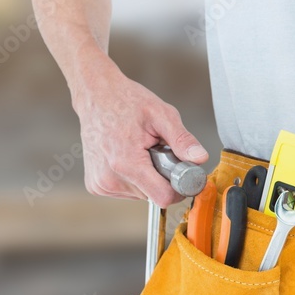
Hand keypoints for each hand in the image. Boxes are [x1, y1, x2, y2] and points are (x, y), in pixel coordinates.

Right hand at [74, 64, 207, 205]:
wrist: (96, 97)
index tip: (180, 171)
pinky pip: (125, 190)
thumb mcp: (161, 115)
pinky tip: (124, 157)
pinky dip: (131, 177)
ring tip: (137, 151)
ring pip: (140, 194)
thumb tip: (200, 158)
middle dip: (160, 177)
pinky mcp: (95, 185)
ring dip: (145, 176)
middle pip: (152, 195)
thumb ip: (182, 140)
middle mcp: (110, 179)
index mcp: (127, 164)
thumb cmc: (126, 102)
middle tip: (154, 151)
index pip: (163, 197)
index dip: (178, 187)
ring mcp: (100, 184)